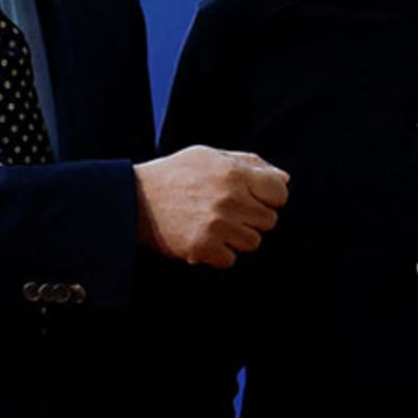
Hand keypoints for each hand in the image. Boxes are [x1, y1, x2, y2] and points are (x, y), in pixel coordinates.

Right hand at [135, 147, 288, 269]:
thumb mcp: (209, 156)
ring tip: (214, 226)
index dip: (270, 197)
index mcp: (234, 173)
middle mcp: (229, 199)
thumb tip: (283, 178)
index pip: (279, 193)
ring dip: (236, 238)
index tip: (254, 200)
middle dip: (252, 218)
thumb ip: (249, 164)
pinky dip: (219, 255)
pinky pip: (230, 260)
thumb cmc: (175, 174)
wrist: (134, 199)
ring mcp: (217, 225)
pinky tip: (203, 239)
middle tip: (228, 213)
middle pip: (269, 220)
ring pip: (252, 242)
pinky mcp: (203, 247)